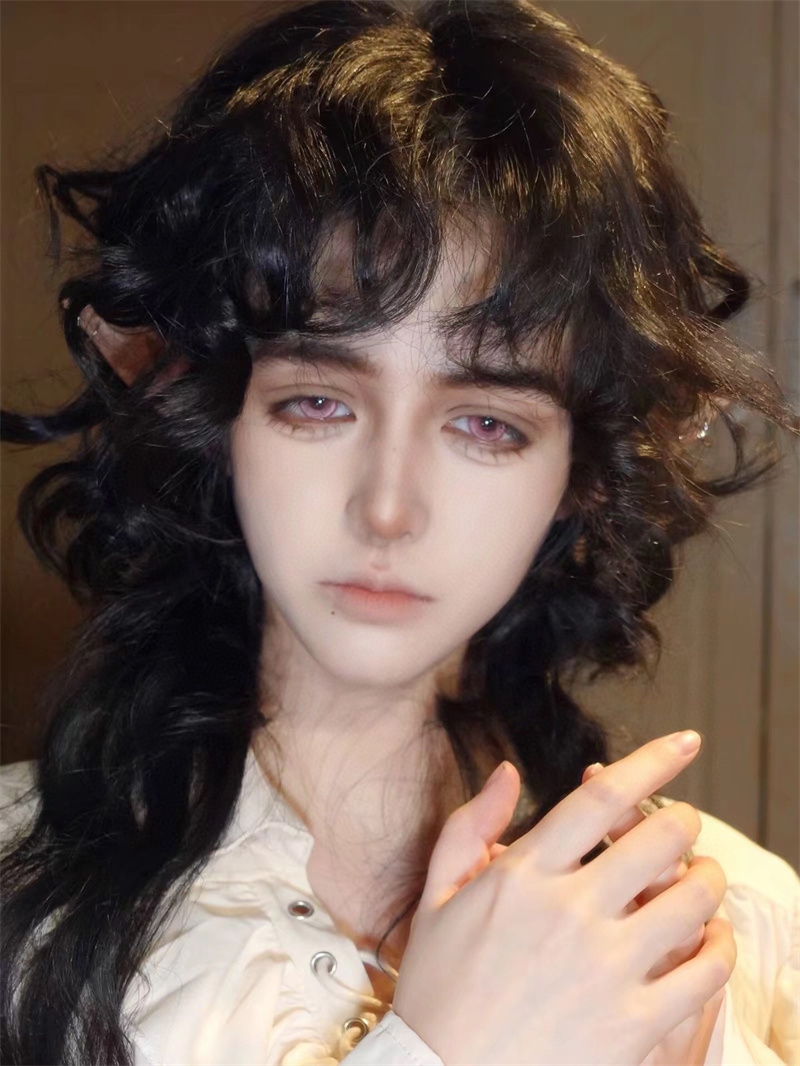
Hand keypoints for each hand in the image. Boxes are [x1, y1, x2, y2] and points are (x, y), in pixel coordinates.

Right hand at [392, 731, 735, 1065]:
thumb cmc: (437, 993)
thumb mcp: (434, 899)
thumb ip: (469, 826)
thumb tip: (505, 770)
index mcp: (522, 875)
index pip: (601, 797)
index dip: (652, 760)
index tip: (684, 742)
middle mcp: (568, 911)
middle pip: (659, 838)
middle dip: (685, 820)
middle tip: (686, 823)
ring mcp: (605, 969)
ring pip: (692, 899)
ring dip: (709, 878)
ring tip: (703, 877)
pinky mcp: (633, 1025)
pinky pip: (704, 973)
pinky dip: (720, 947)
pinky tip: (712, 940)